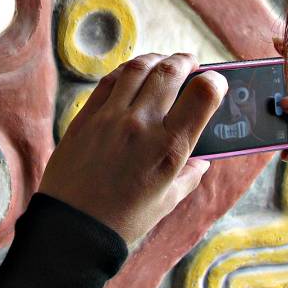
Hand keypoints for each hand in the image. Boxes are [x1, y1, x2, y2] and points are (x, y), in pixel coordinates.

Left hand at [39, 53, 227, 243]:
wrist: (72, 227)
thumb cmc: (122, 220)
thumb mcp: (166, 201)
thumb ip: (188, 176)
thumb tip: (202, 160)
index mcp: (169, 147)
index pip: (203, 94)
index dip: (215, 82)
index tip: (215, 83)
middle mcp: (141, 125)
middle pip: (170, 71)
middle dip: (185, 62)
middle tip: (191, 65)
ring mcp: (110, 117)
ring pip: (138, 68)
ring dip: (156, 60)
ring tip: (163, 64)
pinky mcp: (85, 117)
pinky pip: (109, 81)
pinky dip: (126, 72)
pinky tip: (132, 75)